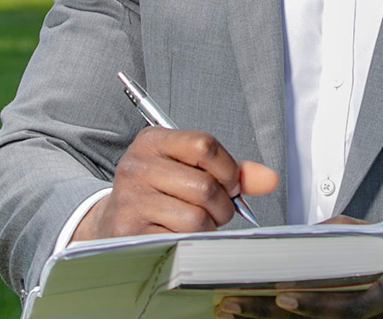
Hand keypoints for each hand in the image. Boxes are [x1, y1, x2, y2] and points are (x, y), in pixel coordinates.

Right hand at [73, 128, 277, 239]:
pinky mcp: (129, 231)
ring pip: (196, 217)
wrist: (114, 222)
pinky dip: (191, 242)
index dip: (228, 169)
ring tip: (197, 223)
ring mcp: (131, 199)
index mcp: (153, 141)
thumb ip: (231, 171)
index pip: (204, 145)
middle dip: (222, 206)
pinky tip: (180, 235)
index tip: (230, 184)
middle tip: (216, 211)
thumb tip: (269, 179)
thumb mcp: (190, 169)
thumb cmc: (160, 192)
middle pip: (205, 186)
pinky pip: (180, 239)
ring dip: (207, 227)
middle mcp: (137, 165)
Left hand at [216, 221, 382, 318]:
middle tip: (232, 303)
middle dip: (268, 314)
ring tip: (229, 310)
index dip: (314, 304)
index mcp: (381, 296)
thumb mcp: (367, 236)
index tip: (283, 295)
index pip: (345, 307)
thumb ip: (333, 235)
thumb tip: (295, 236)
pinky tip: (248, 315)